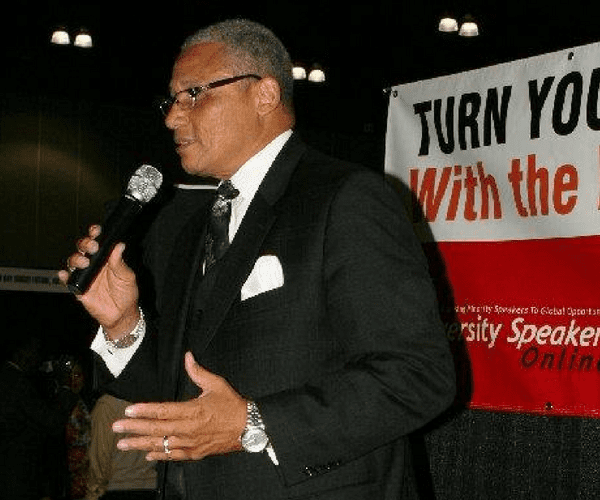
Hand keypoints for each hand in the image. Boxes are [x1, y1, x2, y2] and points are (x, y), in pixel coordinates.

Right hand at [58, 225, 139, 336]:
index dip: (95, 234)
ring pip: (73, 261)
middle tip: (93, 247)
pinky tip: (64, 274)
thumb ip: (120, 262)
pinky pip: (68, 280)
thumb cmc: (126, 292)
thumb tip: (119, 245)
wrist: (122, 313)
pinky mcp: (79, 288)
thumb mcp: (127, 276)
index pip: (98, 241)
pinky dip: (64, 276)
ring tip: (85, 262)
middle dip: (85, 243)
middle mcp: (93, 264)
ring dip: (76, 259)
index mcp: (106, 258)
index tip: (97, 230)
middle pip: (82, 248)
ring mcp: (85, 275)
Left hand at [113, 352, 246, 460]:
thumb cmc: (232, 405)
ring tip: (123, 444)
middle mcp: (189, 429)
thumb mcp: (217, 384)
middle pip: (156, 429)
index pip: (162, 411)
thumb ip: (198, 372)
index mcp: (193, 410)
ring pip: (161, 444)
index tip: (128, 411)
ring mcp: (191, 443)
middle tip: (116, 427)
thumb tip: (188, 357)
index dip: (144, 411)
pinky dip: (159, 455)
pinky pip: (173, 456)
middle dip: (134, 428)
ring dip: (140, 444)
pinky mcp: (195, 453)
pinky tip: (147, 455)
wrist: (248, 427)